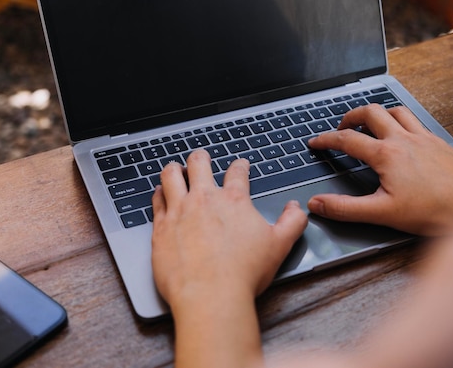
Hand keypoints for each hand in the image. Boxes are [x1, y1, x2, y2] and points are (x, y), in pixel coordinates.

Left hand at [151, 149, 307, 305]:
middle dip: (201, 158)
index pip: (237, 172)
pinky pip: (156, 201)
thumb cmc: (244, 272)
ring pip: (171, 176)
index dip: (240, 165)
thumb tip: (297, 208)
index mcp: (234, 200)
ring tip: (175, 169)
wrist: (210, 295)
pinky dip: (158, 193)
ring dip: (174, 169)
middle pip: (198, 164)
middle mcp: (204, 199)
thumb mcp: (280, 245)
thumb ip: (292, 222)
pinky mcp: (161, 228)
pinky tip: (159, 194)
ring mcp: (179, 211)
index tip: (240, 165)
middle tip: (201, 158)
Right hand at [307, 104, 452, 235]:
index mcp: (386, 155)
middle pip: (371, 113)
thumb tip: (317, 204)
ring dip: (379, 113)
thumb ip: (345, 208)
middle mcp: (404, 140)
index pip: (347, 139)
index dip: (327, 139)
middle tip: (342, 126)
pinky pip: (416, 121)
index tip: (316, 141)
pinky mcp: (439, 143)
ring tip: (370, 124)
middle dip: (351, 115)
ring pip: (396, 111)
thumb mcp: (381, 213)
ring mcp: (424, 138)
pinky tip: (404, 135)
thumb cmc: (431, 212)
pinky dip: (402, 121)